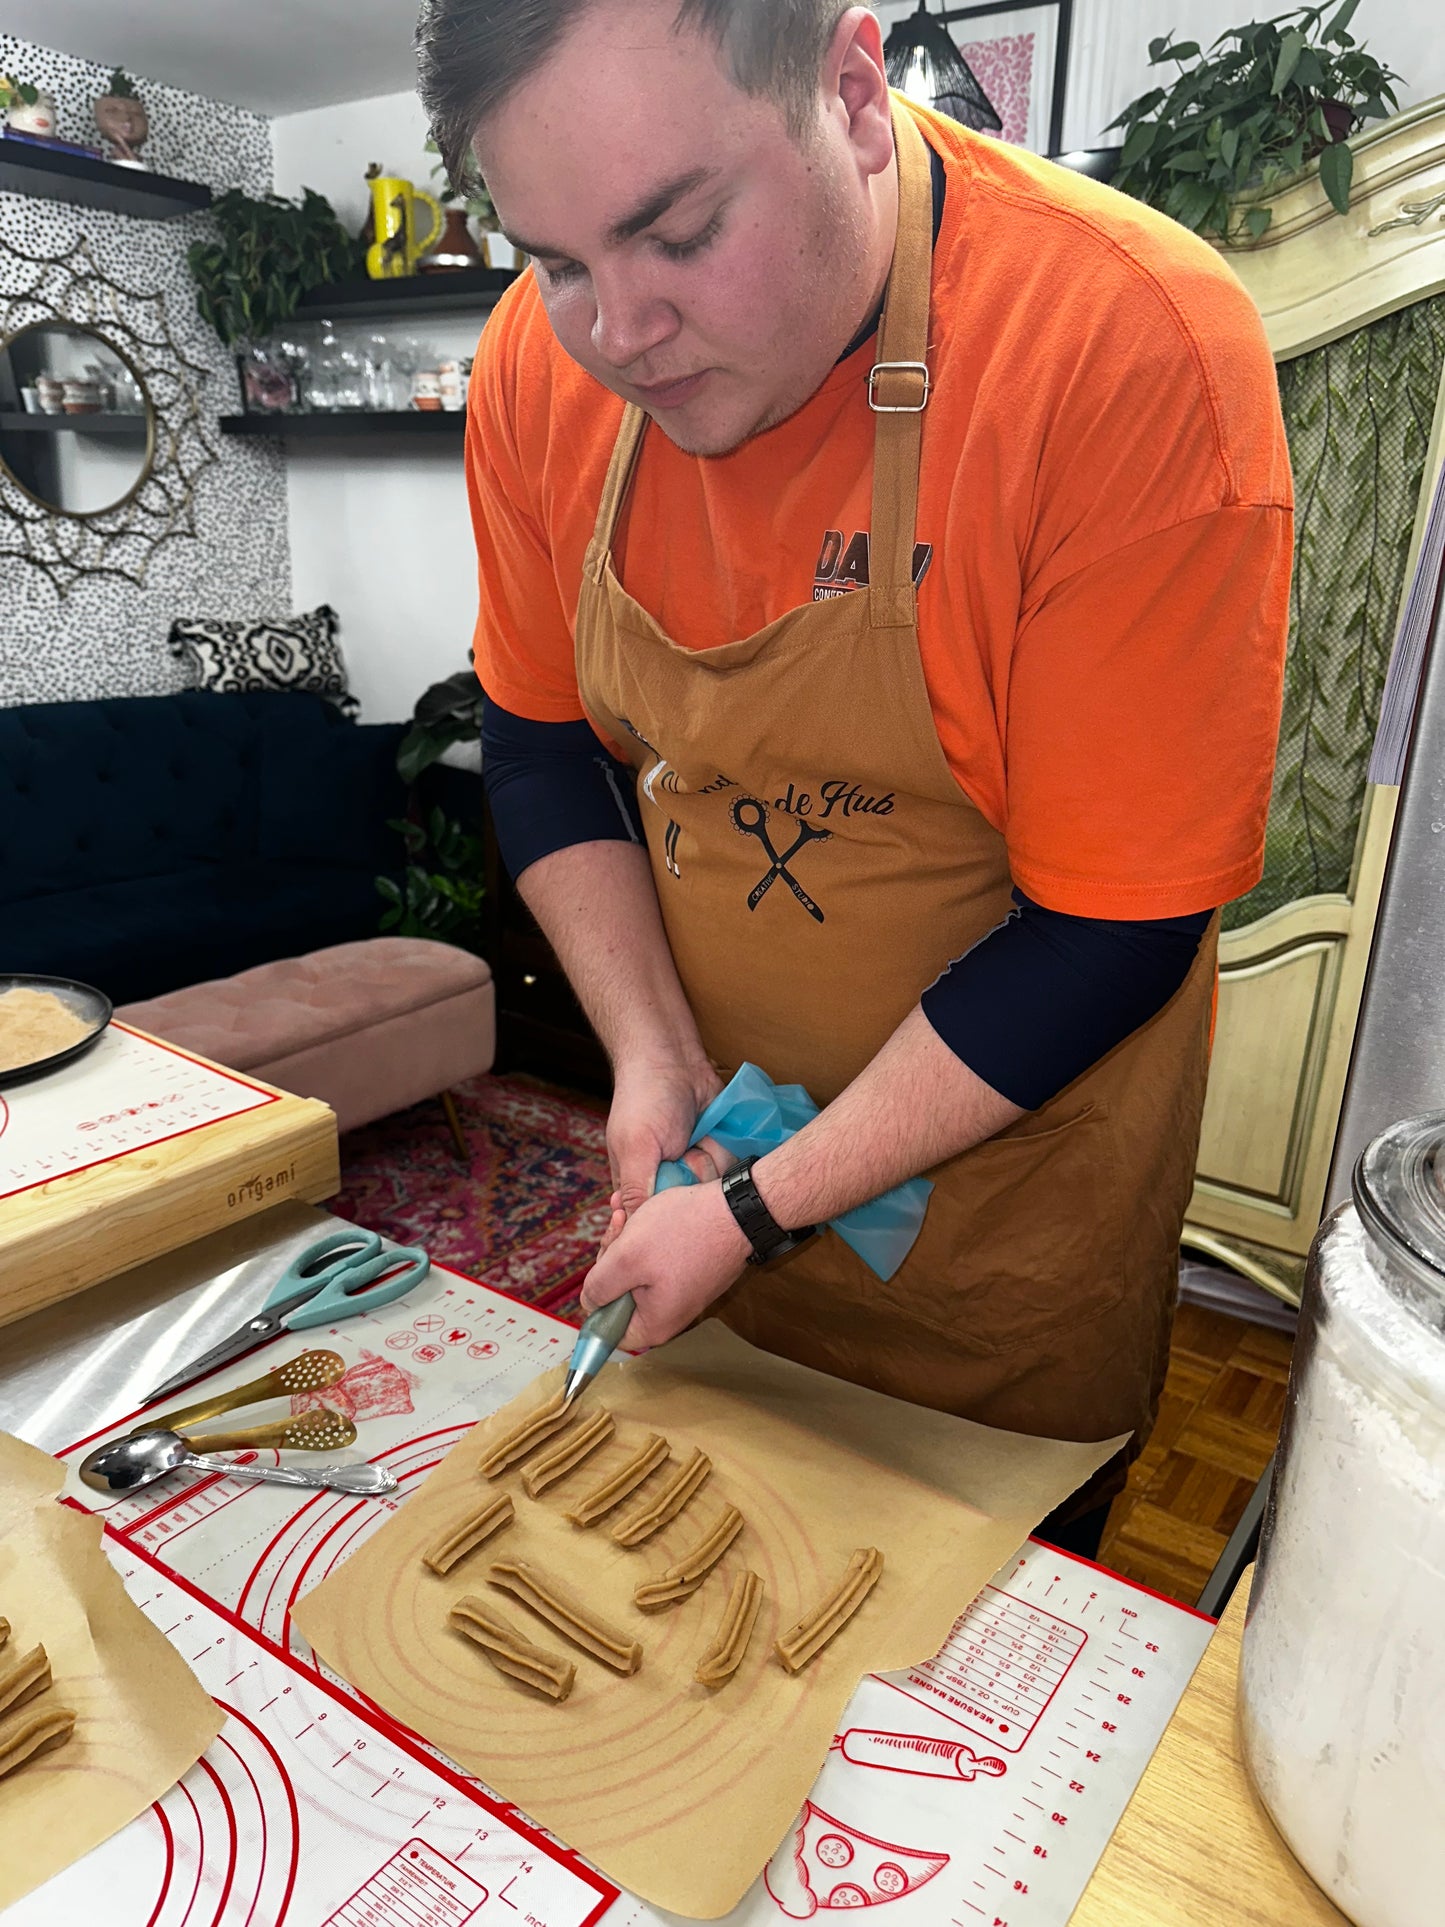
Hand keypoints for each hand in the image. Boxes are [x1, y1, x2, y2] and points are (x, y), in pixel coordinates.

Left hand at [581, 1179, 750, 1350]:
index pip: (607, 1327)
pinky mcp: (691, 1271)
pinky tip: (647, 1212)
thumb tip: (589, 1302)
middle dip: (612, 1256)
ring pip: (637, 1271)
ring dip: (628, 1240)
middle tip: (617, 1224)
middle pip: (620, 1294)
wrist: (738, 1209)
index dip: (597, 1294)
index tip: (604, 1261)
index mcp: (653, 1325)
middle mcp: (669, 1315)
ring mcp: (683, 1292)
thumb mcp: (627, 1258)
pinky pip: (658, 1260)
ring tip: (628, 1210)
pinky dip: (648, 1236)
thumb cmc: (685, 1232)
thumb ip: (599, 1287)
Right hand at [605, 1054, 723, 1216]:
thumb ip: (636, 1190)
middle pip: (690, 1209)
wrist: (675, 1059)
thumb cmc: (645, 1101)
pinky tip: (713, 1133)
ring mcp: (695, 1166)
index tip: (673, 1185)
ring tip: (697, 1137)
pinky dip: (724, 1150)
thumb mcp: (636, 1149)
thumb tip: (633, 1234)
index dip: (667, 1217)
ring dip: (708, 1161)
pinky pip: (730, 1169)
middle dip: (692, 1180)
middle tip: (682, 1152)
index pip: (654, 1222)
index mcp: (638, 1185)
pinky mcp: (717, 1153)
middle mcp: (667, 1181)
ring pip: (712, 1190)